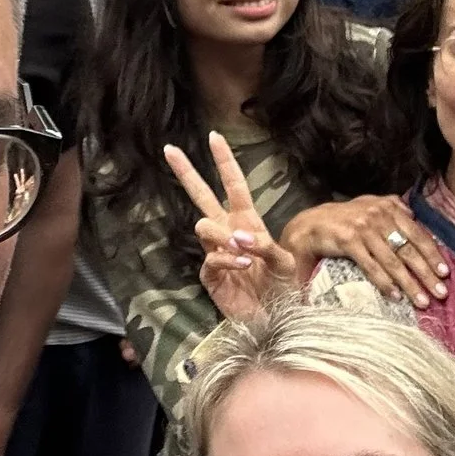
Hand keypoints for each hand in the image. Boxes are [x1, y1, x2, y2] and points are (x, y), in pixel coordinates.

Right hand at [167, 133, 301, 322]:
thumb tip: (240, 237)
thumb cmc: (282, 287)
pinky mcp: (210, 275)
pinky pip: (210, 258)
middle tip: (170, 149)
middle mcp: (228, 232)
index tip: (214, 136)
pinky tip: (242, 266)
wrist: (276, 319)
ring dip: (222, 235)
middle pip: (201, 195)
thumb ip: (265, 245)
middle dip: (186, 172)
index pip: (233, 184)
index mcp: (247, 221)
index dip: (224, 161)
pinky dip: (227, 259)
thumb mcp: (284, 261)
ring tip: (241, 250)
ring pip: (203, 225)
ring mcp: (216, 252)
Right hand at [278, 195, 447, 307]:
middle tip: (441, 293)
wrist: (309, 224)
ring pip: (393, 260)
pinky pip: (372, 266)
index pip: (417, 233)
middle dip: (427, 273)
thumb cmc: (344, 219)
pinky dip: (385, 283)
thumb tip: (415, 217)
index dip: (432, 253)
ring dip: (410, 283)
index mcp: (388, 207)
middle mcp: (378, 215)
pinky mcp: (348, 241)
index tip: (445, 273)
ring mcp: (363, 228)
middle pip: (409, 248)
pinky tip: (396, 296)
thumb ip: (392, 208)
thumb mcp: (370, 206)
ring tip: (422, 301)